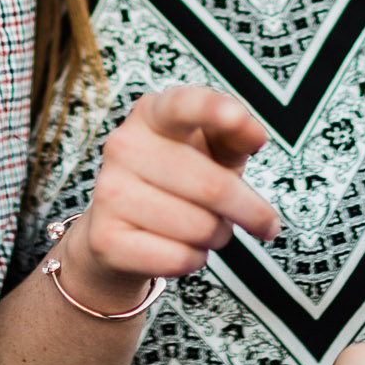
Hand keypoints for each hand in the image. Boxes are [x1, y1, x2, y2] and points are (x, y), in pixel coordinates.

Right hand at [58, 85, 280, 309]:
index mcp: (153, 113)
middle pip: (213, 186)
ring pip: (199, 228)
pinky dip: (194, 259)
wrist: (123, 224)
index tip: (237, 117)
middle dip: (249, 211)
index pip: (182, 105)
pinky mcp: (106, 238)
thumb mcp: (213, 148)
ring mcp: (109, 191)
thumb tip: (254, 134)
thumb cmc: (181, 178)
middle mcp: (124, 145)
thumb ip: (237, 134)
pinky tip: (180, 246)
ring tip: (205, 227)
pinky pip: (178, 258)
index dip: (211, 110)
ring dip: (218, 235)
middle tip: (258, 219)